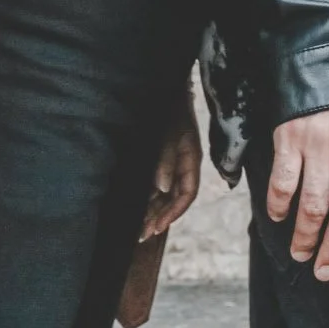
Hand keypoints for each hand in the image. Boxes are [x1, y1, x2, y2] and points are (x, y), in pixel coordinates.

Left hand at [142, 87, 201, 240]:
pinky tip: (138, 210)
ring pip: (164, 196)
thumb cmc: (170, 111)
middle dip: (160, 218)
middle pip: (174, 199)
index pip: (187, 194)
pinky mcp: (159, 162)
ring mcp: (171, 165)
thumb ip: (166, 160)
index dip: (175, 212)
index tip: (158, 226)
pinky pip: (156, 186)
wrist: (165, 93)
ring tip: (138, 230)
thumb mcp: (170, 134)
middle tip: (143, 235)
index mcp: (190, 161)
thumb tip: (161, 188)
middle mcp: (182, 167)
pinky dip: (148, 199)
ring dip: (153, 212)